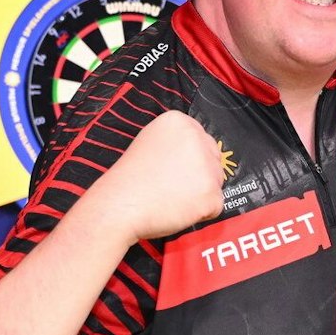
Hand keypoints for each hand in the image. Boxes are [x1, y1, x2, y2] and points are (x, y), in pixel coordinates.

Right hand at [89, 111, 225, 245]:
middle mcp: (197, 139)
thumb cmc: (130, 179)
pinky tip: (177, 208)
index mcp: (179, 122)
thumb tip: (197, 153)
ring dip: (200, 194)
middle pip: (214, 160)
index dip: (189, 160)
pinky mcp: (212, 194)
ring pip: (216, 182)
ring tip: (171, 196)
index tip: (172, 169)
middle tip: (171, 184)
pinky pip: (215, 206)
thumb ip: (176, 142)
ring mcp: (207, 167)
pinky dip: (201, 213)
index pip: (203, 141)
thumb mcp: (150, 142)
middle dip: (199, 176)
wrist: (119, 205)